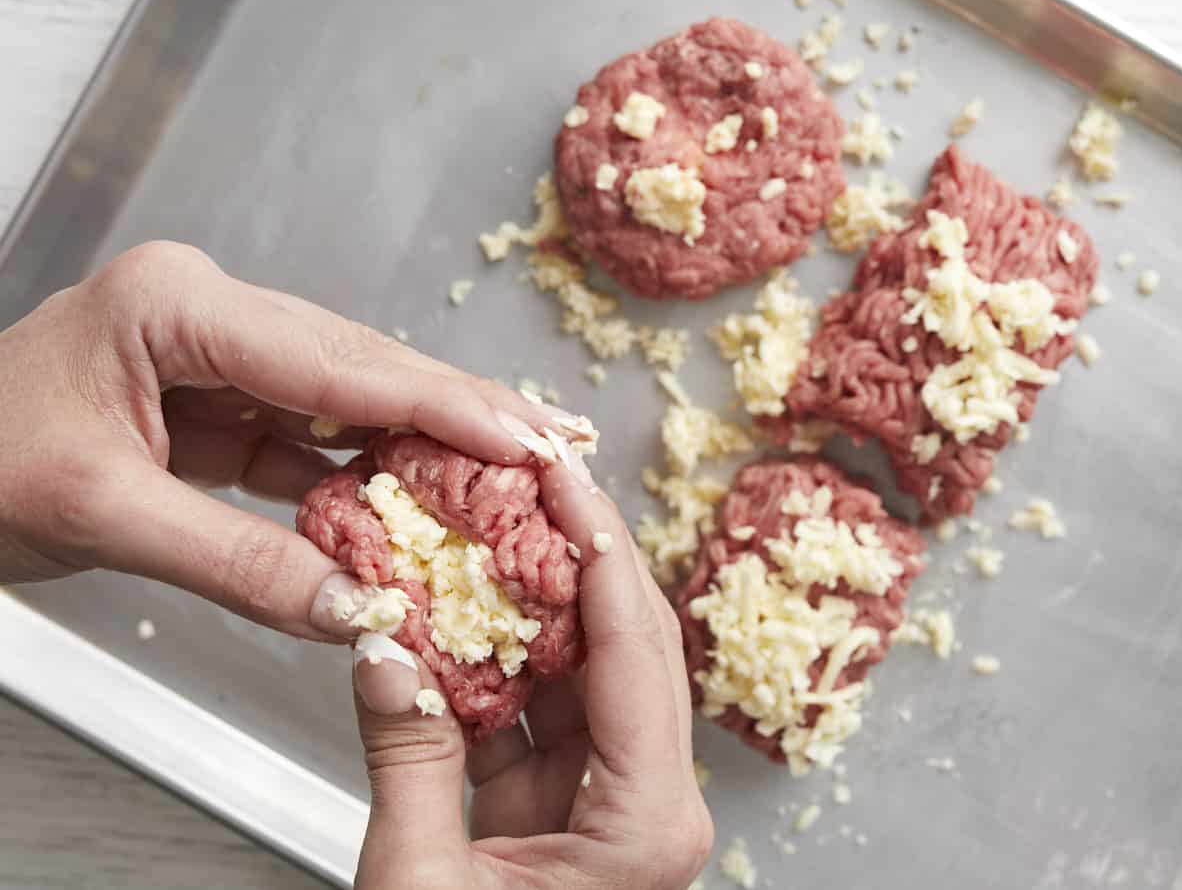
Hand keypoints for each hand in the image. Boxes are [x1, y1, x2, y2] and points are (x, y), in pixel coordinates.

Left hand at [0, 241, 565, 639]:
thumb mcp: (101, 514)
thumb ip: (237, 563)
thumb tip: (356, 607)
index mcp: (178, 304)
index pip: (337, 357)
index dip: (441, 400)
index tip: (524, 436)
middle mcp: (211, 313)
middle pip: (362, 365)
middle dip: (459, 410)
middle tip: (551, 444)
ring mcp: (220, 355)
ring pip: (349, 399)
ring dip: (426, 442)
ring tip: (512, 469)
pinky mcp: (222, 404)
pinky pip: (313, 439)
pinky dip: (367, 475)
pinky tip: (423, 498)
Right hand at [350, 459, 712, 888]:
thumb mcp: (420, 884)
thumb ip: (406, 756)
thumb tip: (384, 645)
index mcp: (645, 825)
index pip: (635, 655)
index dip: (601, 556)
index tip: (570, 483)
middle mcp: (649, 801)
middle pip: (629, 643)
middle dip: (582, 554)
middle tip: (537, 478)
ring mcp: (614, 796)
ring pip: (589, 664)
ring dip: (542, 595)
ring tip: (498, 522)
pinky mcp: (572, 797)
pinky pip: (548, 703)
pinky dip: (510, 653)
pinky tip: (471, 603)